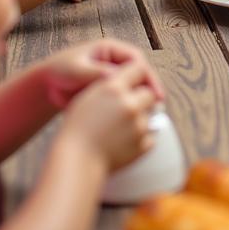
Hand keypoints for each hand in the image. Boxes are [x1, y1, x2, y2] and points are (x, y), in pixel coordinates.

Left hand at [40, 39, 162, 108]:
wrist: (47, 85)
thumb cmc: (60, 71)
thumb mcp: (77, 69)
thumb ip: (96, 72)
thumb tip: (116, 77)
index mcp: (111, 49)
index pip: (137, 60)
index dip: (148, 75)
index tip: (154, 92)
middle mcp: (116, 61)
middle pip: (140, 73)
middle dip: (149, 89)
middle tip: (157, 105)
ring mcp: (114, 75)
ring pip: (135, 86)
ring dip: (142, 98)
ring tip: (148, 114)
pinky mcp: (111, 90)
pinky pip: (125, 97)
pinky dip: (130, 106)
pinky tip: (133, 118)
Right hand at [59, 58, 160, 172]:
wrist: (76, 161)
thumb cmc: (76, 130)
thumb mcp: (88, 97)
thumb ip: (110, 85)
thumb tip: (130, 81)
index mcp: (113, 89)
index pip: (139, 69)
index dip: (137, 76)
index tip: (134, 82)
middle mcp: (129, 104)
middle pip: (149, 92)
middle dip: (141, 98)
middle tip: (128, 108)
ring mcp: (138, 125)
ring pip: (152, 114)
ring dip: (142, 118)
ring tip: (122, 127)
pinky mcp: (143, 144)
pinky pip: (151, 135)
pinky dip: (142, 137)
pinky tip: (125, 140)